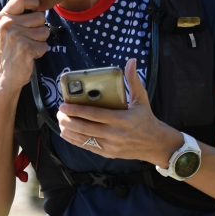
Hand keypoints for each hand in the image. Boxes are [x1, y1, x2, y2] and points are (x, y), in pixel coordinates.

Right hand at [0, 0, 48, 92]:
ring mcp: (16, 36)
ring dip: (40, 41)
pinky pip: (44, 45)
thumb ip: (15, 7)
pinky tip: (29, 55)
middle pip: (39, 16)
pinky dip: (40, 52)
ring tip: (27, 47)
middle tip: (26, 39)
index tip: (33, 12)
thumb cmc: (11, 50)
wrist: (6, 76)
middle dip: (38, 28)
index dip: (34, 3)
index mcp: (4, 16)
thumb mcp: (9, 27)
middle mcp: (8, 24)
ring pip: (44, 31)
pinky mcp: (25, 48)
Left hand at [56, 58, 182, 166]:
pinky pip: (88, 147)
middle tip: (59, 113)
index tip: (63, 106)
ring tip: (60, 122)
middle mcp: (115, 134)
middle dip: (68, 121)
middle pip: (85, 128)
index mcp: (121, 119)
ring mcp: (111, 146)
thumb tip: (131, 61)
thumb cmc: (146, 118)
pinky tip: (67, 134)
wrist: (156, 144)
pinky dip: (75, 141)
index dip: (77, 111)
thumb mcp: (141, 99)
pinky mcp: (108, 154)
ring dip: (69, 131)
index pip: (94, 115)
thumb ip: (133, 80)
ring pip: (84, 139)